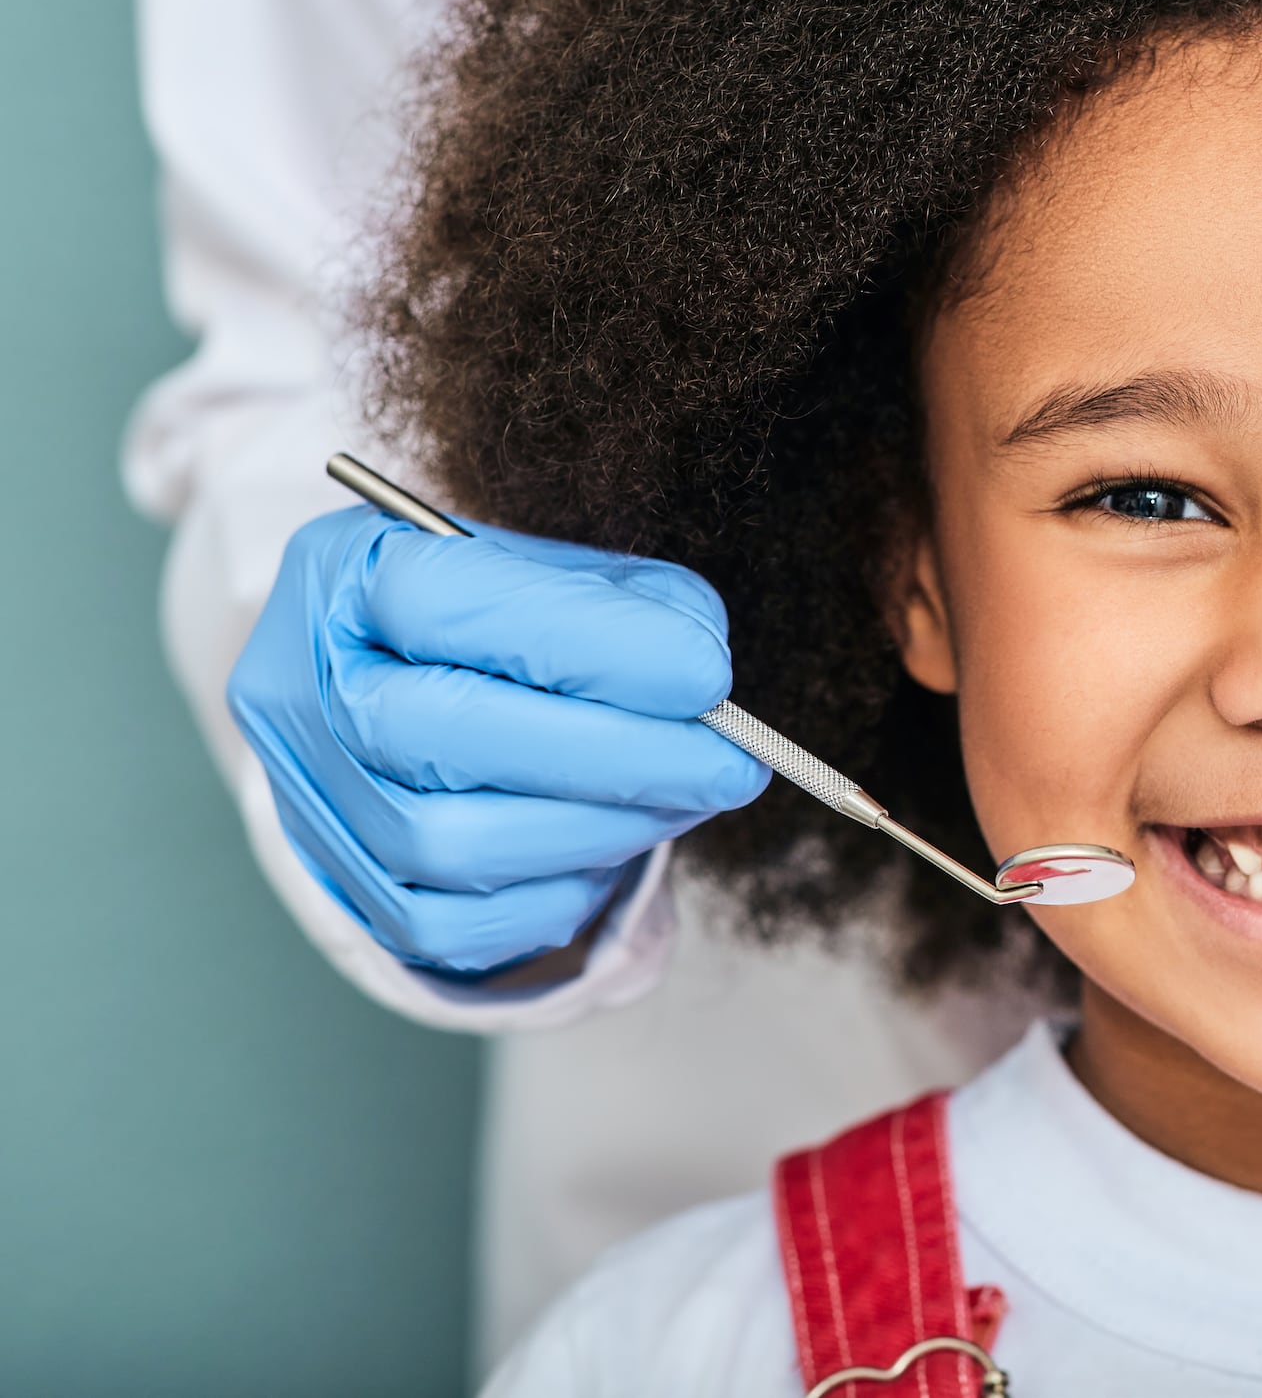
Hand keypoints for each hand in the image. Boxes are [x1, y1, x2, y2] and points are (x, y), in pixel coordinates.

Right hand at [228, 506, 768, 972]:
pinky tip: (615, 847)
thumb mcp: (563, 571)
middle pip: (441, 734)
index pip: (449, 602)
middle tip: (728, 760)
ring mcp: (311, 800)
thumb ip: (635, 604)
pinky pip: (454, 925)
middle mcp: (298, 689)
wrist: (418, 684)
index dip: (591, 645)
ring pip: (448, 844)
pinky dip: (557, 893)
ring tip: (684, 796)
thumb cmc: (506, 617)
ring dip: (598, 827)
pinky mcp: (348, 891)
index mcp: (340, 575)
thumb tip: (703, 682)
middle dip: (613, 754)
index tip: (708, 675)